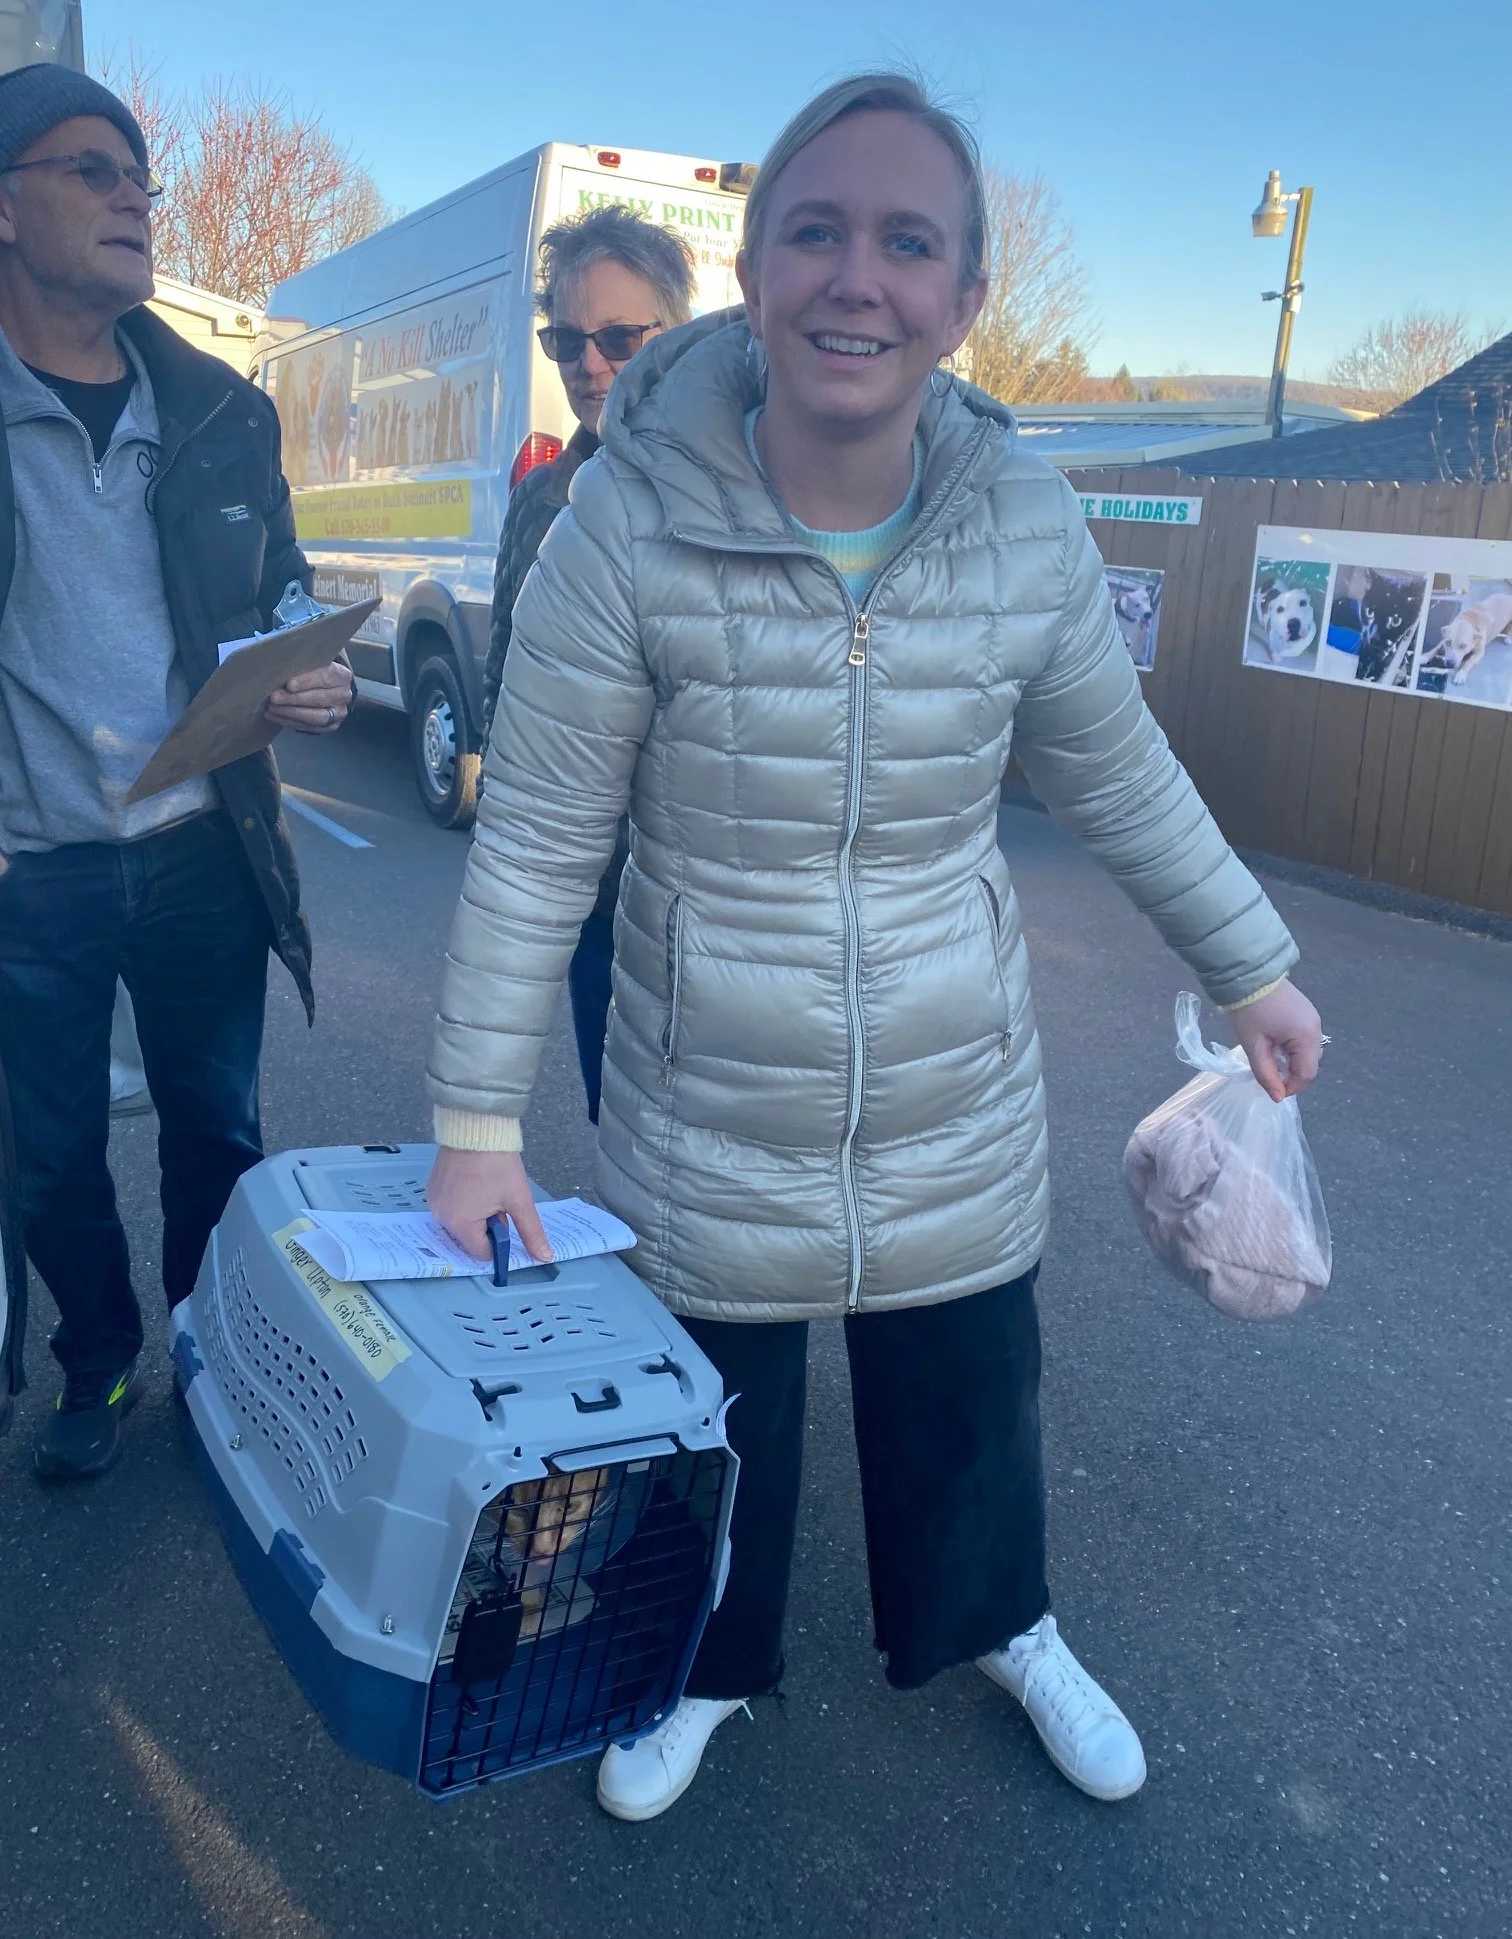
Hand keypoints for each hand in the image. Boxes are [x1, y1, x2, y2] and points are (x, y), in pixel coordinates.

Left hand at [265, 661, 353, 733]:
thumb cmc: (316, 672)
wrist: (331, 689)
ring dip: (291, 713)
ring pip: (316, 717)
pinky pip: (310, 727)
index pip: (325, 678)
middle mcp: (344, 695)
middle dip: (294, 699)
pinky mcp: (331, 726)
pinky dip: (289, 722)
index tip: (288, 685)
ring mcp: (339, 713)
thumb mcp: (314, 664)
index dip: (306, 682)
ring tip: (272, 708)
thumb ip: (302, 665)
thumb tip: (279, 668)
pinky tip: (275, 716)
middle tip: (274, 698)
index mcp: (342, 675)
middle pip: (319, 698)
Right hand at [427, 1146, 552, 1264]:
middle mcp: (441, 1218)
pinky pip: (449, 1207)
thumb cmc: (498, 1164)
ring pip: (459, 1223)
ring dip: (474, 1214)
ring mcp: (433, 1202)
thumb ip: (531, 1232)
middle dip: (486, 1226)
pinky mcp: (431, 1189)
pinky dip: (462, 1202)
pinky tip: (472, 1182)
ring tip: (485, 1190)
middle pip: (468, 1238)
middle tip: (497, 1201)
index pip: (481, 1253)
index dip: (498, 1241)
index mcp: (461, 1224)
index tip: (506, 1219)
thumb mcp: (519, 1199)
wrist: (476, 1128)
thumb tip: (545, 1258)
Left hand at [1229, 978, 1324, 1101]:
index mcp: (1307, 1036)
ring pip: (1307, 1051)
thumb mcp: (1254, 1046)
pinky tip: (1274, 1042)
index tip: (1272, 1089)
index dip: (1291, 1087)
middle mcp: (1316, 1027)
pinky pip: (1303, 1038)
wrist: (1246, 974)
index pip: (1307, 1074)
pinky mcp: (1306, 1011)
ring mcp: (1313, 1017)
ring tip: (1268, 1056)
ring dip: (1290, 1060)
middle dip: (1291, 1073)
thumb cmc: (1248, 1011)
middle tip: (1267, 1071)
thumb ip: (1266, 1074)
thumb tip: (1278, 1097)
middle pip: (1310, 1063)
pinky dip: (1291, 1047)